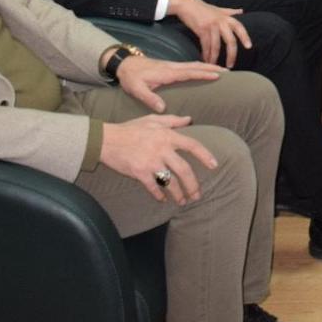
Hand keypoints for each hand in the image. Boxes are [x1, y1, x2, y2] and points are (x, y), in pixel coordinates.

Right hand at [99, 114, 218, 203]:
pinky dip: (159, 195)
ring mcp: (150, 162)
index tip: (214, 166)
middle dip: (193, 185)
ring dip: (178, 194)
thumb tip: (189, 120)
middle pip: (184, 170)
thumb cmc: (130, 129)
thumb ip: (172, 120)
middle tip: (197, 195)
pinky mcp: (139, 173)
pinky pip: (153, 187)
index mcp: (167, 136)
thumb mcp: (152, 120)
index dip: (205, 156)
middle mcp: (161, 149)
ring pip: (170, 182)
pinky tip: (162, 200)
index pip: (192, 145)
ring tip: (182, 202)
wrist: (106, 139)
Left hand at [114, 54, 222, 112]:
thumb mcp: (137, 89)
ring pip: (194, 64)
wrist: (124, 64)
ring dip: (208, 66)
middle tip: (227, 72)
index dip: (204, 74)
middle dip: (212, 68)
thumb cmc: (131, 77)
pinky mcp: (170, 66)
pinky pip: (189, 65)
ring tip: (221, 70)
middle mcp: (172, 67)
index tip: (217, 76)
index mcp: (167, 73)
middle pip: (196, 66)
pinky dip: (200, 67)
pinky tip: (204, 70)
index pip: (189, 73)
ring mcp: (172, 65)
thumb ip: (149, 98)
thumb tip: (163, 109)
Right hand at [167, 0, 251, 66]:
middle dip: (231, 54)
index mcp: (226, 18)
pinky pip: (205, 45)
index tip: (249, 47)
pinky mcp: (202, 30)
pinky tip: (205, 59)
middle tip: (230, 65)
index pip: (240, 27)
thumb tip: (241, 11)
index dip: (245, 37)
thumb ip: (230, 12)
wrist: (186, 4)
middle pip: (230, 41)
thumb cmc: (203, 8)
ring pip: (216, 46)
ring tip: (214, 65)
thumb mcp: (218, 9)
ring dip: (214, 57)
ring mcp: (212, 26)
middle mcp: (221, 22)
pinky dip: (205, 54)